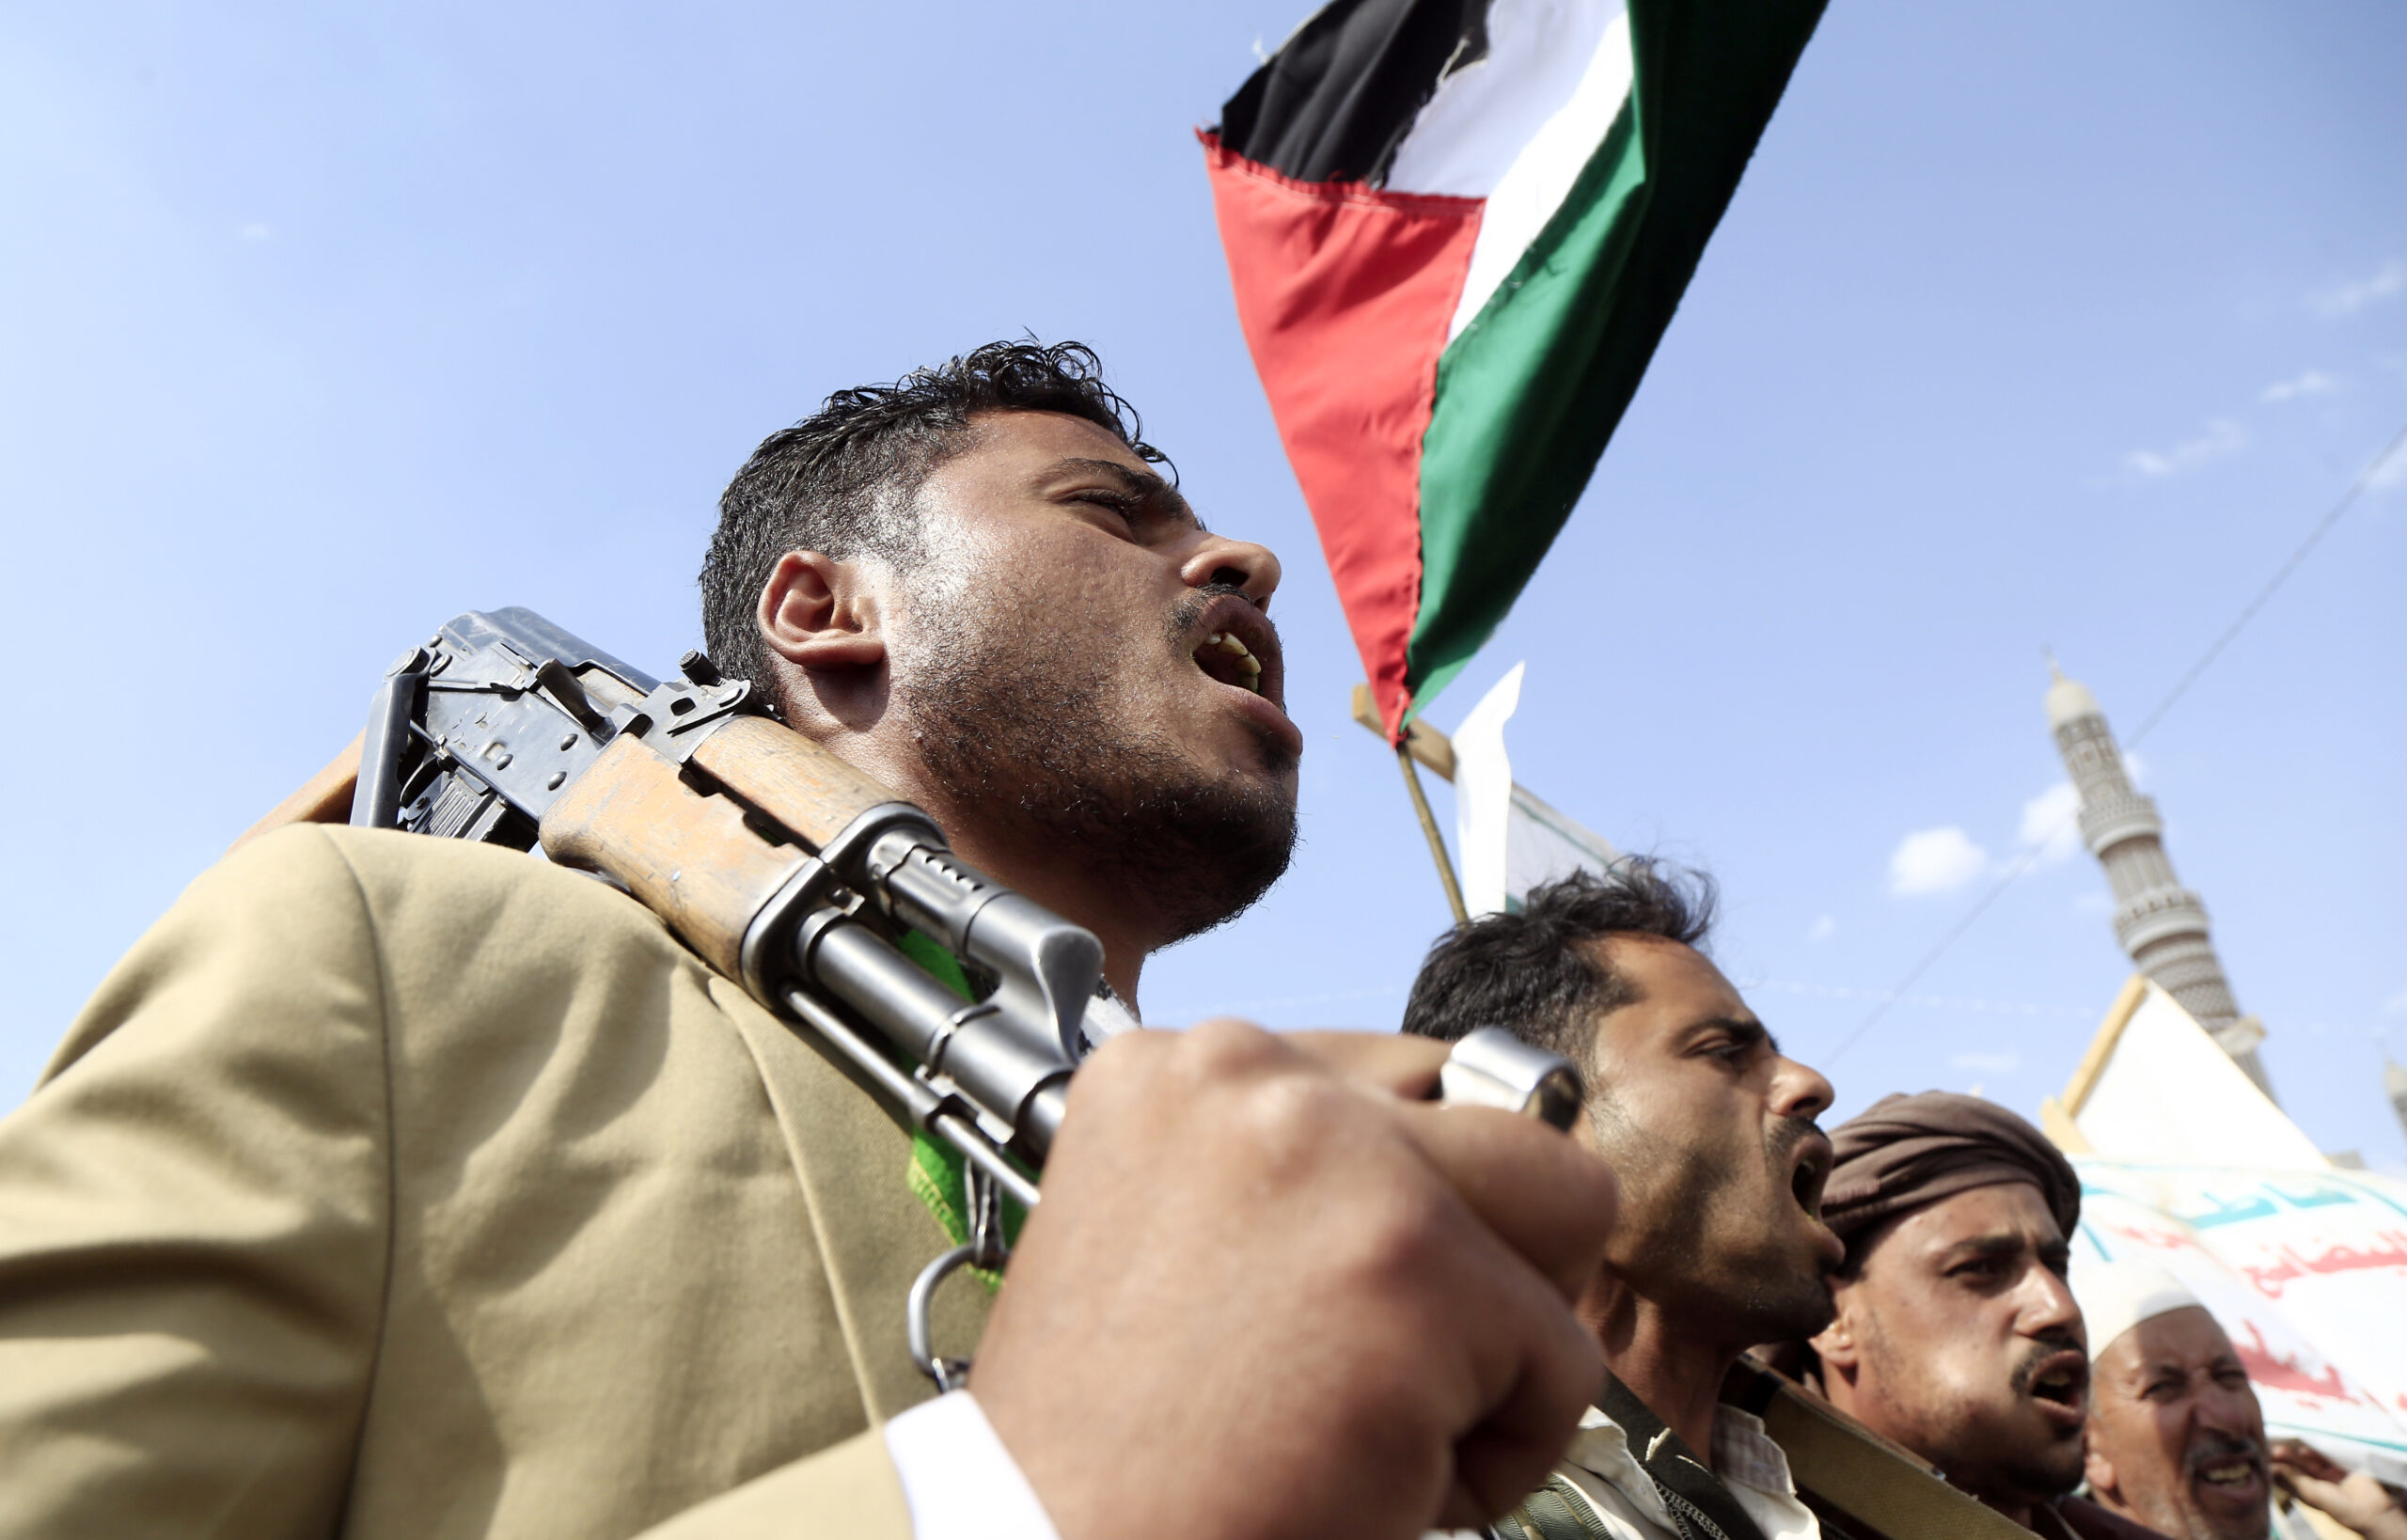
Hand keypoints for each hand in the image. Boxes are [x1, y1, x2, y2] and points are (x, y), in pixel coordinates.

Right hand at [971, 1020, 1616, 1539]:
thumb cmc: (1116, 1447)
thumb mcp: (1168, 1237)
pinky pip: (1565, 1364)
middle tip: (1380, 1352)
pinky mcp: (1413, 1270)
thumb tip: (1454, 1149)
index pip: (1405, 1076)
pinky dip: (1497, 1453)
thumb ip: (1290, 1172)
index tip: (1329, 1291)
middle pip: (1506, 1114)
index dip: (1406, 1204)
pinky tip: (1372, 1475)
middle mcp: (1254, 1079)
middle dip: (1487, 1250)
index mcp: (1180, 1066)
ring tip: (1376, 1409)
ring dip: (1499, 1335)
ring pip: (1563, 1209)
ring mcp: (1340, 1162)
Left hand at [2272, 1439, 2406, 1539]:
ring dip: (2295, 1455)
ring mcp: (2328, 1474)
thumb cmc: (2337, 1506)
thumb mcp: (2311, 1493)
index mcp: (2305, 1492)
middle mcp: (2315, 1483)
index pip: (2285, 1479)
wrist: (2371, 1509)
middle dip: (2283, 1459)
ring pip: (2308, 1461)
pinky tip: (2304, 1450)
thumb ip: (2291, 1478)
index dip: (2274, 1469)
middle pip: (2295, 1467)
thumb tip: (2270, 1467)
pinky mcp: (2339, 1466)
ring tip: (2281, 1450)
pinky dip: (2314, 1453)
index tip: (2259, 1459)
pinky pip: (2324, 1456)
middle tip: (2270, 1450)